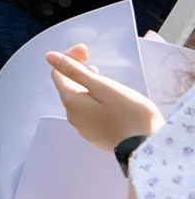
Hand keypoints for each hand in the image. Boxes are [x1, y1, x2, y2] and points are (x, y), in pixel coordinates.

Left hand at [48, 44, 165, 149]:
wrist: (148, 148)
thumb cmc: (129, 115)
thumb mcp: (103, 87)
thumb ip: (75, 71)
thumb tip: (50, 57)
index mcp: (71, 102)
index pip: (59, 74)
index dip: (69, 58)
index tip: (86, 49)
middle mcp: (73, 116)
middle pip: (68, 86)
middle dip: (76, 69)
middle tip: (91, 58)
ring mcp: (85, 127)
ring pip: (78, 99)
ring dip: (85, 83)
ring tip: (98, 73)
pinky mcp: (97, 134)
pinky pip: (88, 111)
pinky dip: (92, 97)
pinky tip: (106, 95)